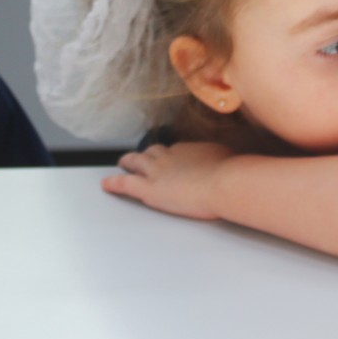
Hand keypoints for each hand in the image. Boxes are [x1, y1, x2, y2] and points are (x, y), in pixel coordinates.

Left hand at [101, 142, 235, 219]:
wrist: (223, 182)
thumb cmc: (231, 172)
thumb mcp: (228, 157)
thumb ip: (220, 158)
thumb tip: (226, 159)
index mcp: (188, 149)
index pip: (174, 150)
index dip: (169, 156)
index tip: (171, 159)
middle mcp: (169, 156)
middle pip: (151, 152)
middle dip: (145, 155)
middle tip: (139, 158)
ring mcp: (156, 171)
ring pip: (135, 162)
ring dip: (127, 162)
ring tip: (121, 164)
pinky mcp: (148, 189)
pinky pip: (125, 184)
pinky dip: (114, 183)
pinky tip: (106, 184)